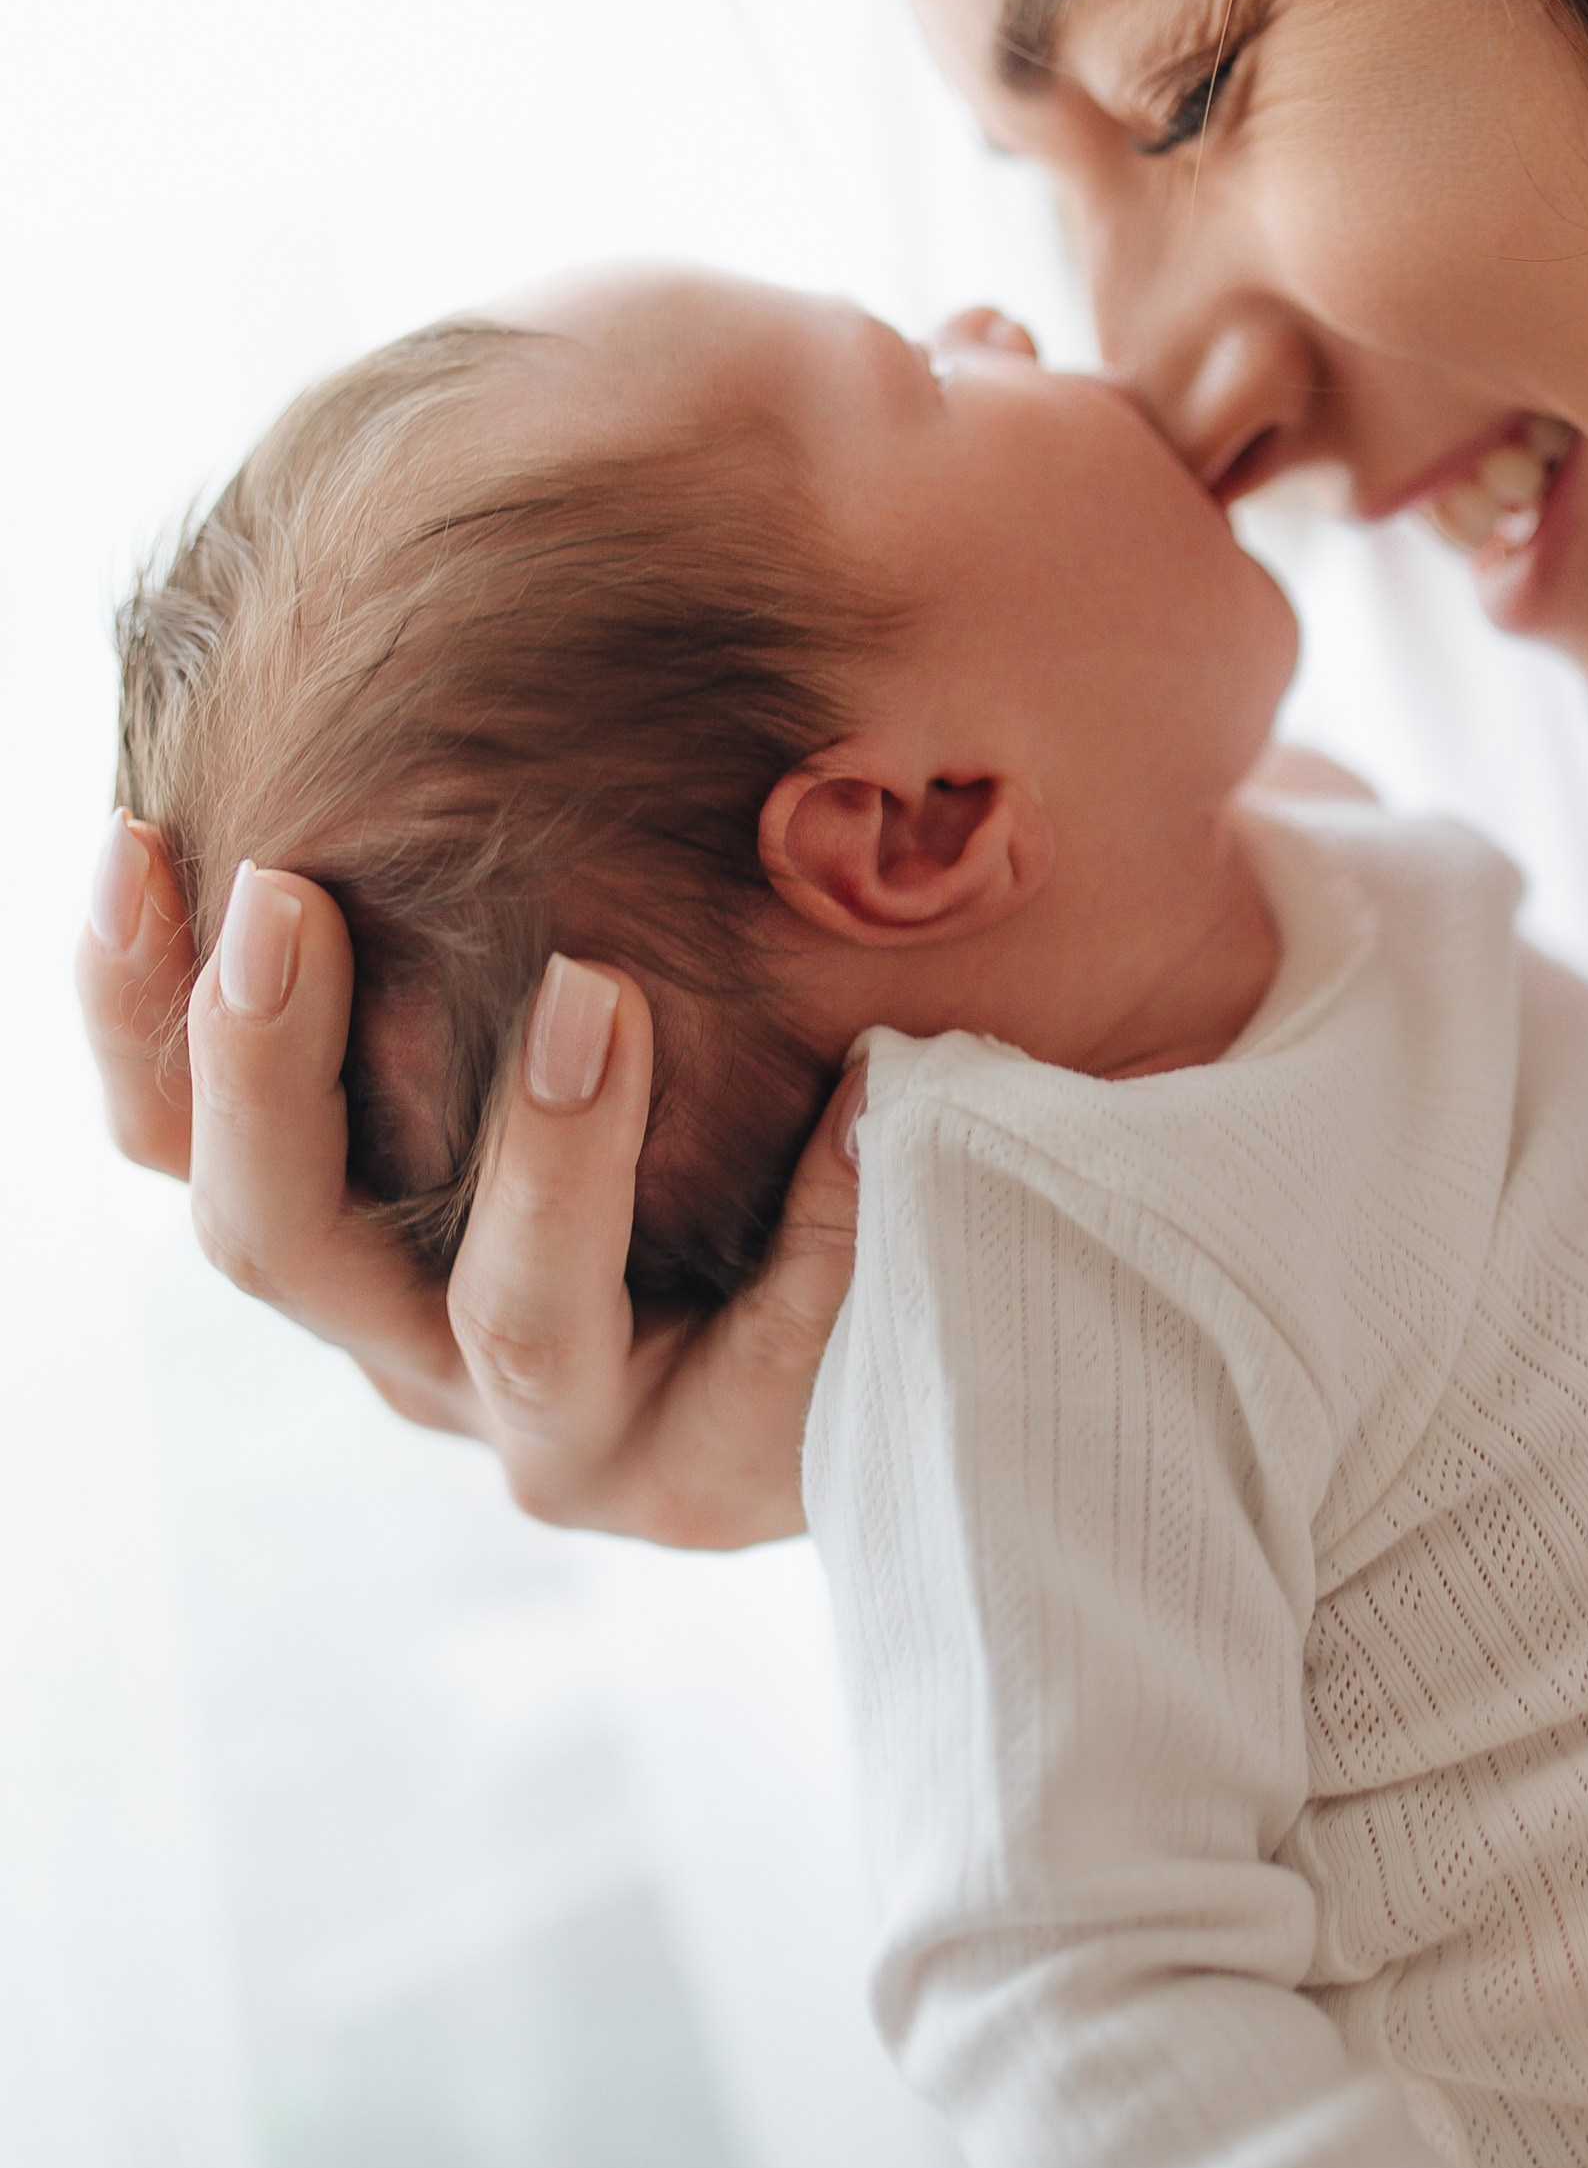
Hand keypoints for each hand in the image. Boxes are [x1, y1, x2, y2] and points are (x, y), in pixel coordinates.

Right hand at [76, 819, 858, 1544]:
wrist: (878, 1346)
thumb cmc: (693, 1139)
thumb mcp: (562, 1019)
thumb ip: (469, 916)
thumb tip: (403, 687)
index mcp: (346, 1234)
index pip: (179, 1136)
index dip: (128, 1006)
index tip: (137, 840)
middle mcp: (414, 1347)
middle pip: (277, 1236)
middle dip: (267, 1063)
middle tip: (289, 889)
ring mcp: (563, 1428)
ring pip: (514, 1318)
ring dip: (544, 1153)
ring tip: (594, 989)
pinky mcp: (715, 1480)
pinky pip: (768, 1350)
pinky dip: (815, 1212)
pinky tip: (866, 1085)